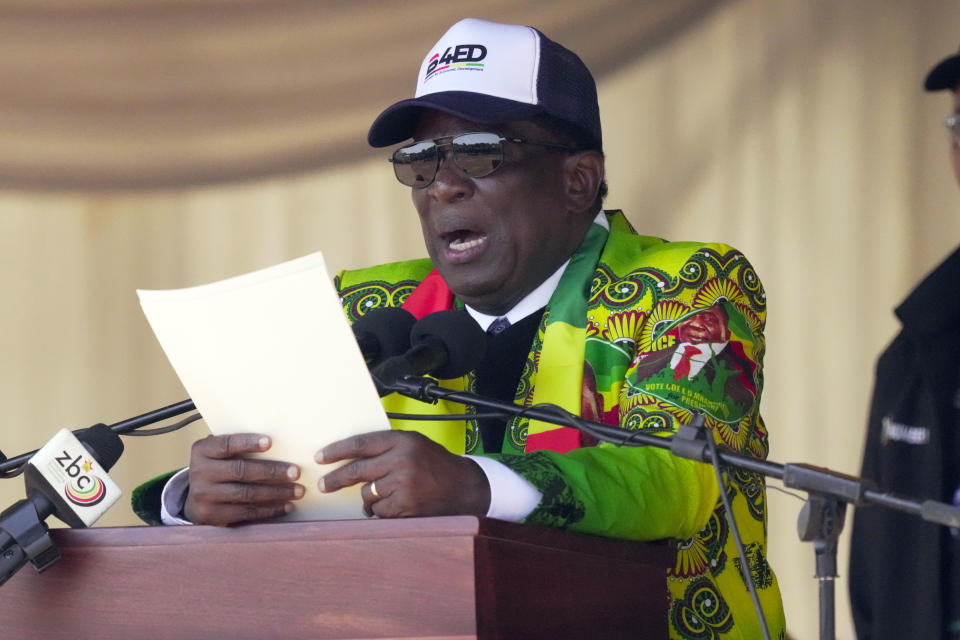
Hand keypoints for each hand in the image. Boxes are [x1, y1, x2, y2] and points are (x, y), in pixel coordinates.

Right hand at [184, 433, 304, 526]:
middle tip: (296, 472)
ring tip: (297, 491)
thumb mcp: (220, 454)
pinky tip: (286, 506)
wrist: (196, 498)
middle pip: (241, 470)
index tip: (270, 442)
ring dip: (276, 493)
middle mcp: (200, 473)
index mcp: (202, 451)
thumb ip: (238, 447)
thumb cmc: (219, 468)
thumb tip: (278, 441)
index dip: (247, 442)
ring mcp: (204, 496)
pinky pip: (246, 512)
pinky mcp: (213, 516)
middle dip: (272, 471)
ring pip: (246, 494)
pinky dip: (270, 510)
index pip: (226, 444)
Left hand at [316, 430, 489, 518]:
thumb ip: (387, 448)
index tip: (321, 458)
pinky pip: (378, 511)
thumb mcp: (415, 445)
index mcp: (402, 440)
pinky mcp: (405, 505)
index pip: (361, 444)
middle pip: (357, 470)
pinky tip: (397, 506)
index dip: (337, 451)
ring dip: (369, 498)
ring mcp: (403, 484)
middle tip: (323, 486)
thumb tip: (351, 457)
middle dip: (336, 480)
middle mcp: (402, 460)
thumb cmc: (437, 465)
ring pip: (367, 494)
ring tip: (388, 495)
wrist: (465, 487)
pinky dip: (381, 512)